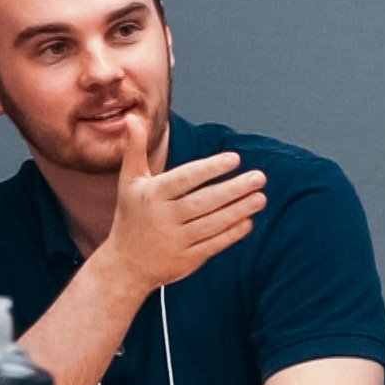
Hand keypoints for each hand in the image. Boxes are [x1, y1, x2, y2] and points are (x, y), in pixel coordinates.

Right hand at [94, 113, 267, 293]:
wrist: (124, 265)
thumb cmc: (131, 216)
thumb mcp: (129, 182)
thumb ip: (135, 149)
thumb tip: (133, 118)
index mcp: (151, 195)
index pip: (185, 178)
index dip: (210, 168)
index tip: (235, 158)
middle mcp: (163, 217)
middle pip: (203, 201)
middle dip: (234, 189)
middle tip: (259, 177)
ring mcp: (175, 241)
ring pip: (213, 223)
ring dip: (239, 210)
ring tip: (261, 197)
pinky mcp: (186, 260)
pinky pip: (214, 244)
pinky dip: (233, 233)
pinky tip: (249, 220)